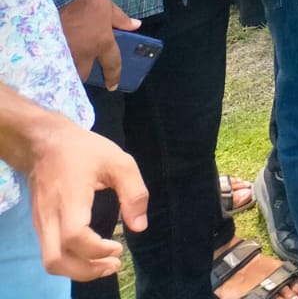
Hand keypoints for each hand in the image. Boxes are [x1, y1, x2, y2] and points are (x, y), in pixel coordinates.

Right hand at [23, 111, 146, 279]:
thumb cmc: (84, 150)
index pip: (75, 237)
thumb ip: (134, 192)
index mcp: (69, 200)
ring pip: (51, 261)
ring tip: (106, 264)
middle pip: (56, 261)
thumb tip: (140, 227)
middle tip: (114, 264)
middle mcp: (49, 217)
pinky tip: (92, 254)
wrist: (44, 143)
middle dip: (86, 271)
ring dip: (78, 270)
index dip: (97, 250)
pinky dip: (71, 260)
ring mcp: (41, 223)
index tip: (119, 246)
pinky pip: (51, 252)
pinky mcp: (40, 224)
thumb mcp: (118, 161)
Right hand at [58, 0, 138, 89]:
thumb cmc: (89, 2)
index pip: (112, 64)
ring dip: (71, 70)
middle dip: (86, 75)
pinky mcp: (52, 49)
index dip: (114, 76)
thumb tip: (136, 25)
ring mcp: (67, 52)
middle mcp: (85, 53)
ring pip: (69, 70)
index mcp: (103, 43)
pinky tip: (56, 59)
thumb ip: (122, 20)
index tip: (113, 86)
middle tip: (86, 71)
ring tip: (70, 66)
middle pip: (85, 73)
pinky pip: (56, 61)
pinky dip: (58, 62)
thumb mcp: (109, 8)